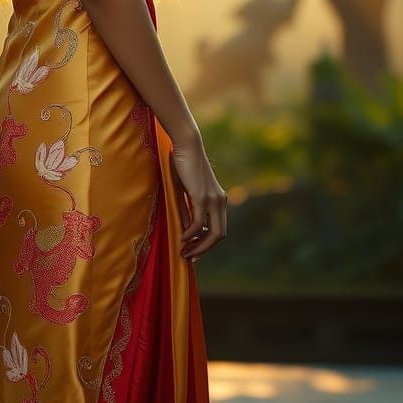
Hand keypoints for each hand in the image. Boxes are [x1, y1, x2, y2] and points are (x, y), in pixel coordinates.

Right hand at [168, 134, 226, 262]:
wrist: (186, 145)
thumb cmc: (184, 165)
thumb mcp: (187, 191)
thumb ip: (189, 210)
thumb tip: (186, 231)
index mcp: (220, 199)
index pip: (219, 229)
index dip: (208, 244)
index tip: (194, 250)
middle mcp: (221, 201)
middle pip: (220, 235)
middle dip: (204, 250)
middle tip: (189, 257)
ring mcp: (213, 199)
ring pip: (213, 233)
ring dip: (198, 246)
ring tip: (184, 251)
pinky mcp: (202, 197)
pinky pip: (198, 224)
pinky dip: (190, 234)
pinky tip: (181, 237)